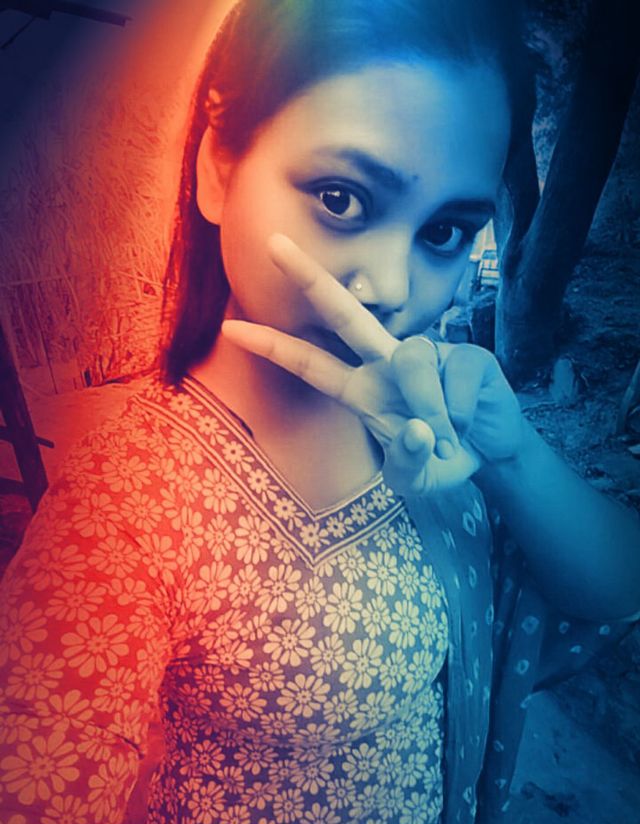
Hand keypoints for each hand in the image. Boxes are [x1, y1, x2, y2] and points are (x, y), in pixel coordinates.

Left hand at [221, 234, 523, 495]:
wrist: (490, 453)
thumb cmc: (440, 460)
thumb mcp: (417, 480)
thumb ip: (409, 464)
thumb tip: (418, 427)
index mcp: (362, 391)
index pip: (310, 364)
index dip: (273, 347)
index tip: (230, 328)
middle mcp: (387, 363)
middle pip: (344, 314)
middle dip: (309, 278)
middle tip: (272, 243)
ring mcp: (428, 353)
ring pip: (413, 361)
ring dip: (429, 410)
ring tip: (445, 440)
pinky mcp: (466, 354)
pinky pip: (455, 376)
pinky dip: (458, 412)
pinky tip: (465, 424)